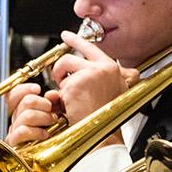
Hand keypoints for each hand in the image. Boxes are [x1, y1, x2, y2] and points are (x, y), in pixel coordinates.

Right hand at [5, 82, 62, 145]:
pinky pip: (22, 131)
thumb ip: (52, 102)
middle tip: (52, 111)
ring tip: (52, 122)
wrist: (50, 156)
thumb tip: (52, 94)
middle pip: (25, 102)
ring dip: (43, 117)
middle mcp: (16, 119)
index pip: (13, 94)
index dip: (24, 89)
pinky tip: (44, 134)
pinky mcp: (14, 142)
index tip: (37, 89)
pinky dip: (36, 132)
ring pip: (26, 115)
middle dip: (43, 104)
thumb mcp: (53, 115)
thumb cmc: (52, 136)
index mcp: (21, 111)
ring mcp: (14, 131)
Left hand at [49, 30, 136, 144]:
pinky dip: (60, 96)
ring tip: (67, 98)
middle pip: (71, 57)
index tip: (66, 35)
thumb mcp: (112, 93)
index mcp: (112, 69)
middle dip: (60, 69)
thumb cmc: (106, 120)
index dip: (76, 41)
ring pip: (63, 67)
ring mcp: (90, 74)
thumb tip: (86, 71)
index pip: (91, 48)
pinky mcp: (77, 83)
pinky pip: (60, 84)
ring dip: (60, 83)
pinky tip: (70, 106)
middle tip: (58, 78)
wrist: (103, 136)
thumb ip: (102, 78)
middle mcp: (103, 68)